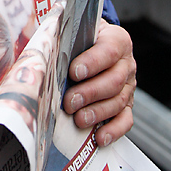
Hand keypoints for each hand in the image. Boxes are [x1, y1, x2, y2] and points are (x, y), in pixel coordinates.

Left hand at [63, 20, 135, 145]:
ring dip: (97, 112)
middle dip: (90, 93)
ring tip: (78, 119)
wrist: (92, 44)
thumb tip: (42, 52)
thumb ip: (63, 40)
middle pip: (114, 81)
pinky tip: (99, 137)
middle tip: (69, 102)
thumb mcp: (74, 33)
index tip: (73, 72)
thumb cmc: (78, 40)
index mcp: (116, 40)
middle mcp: (126, 64)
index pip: (108, 51)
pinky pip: (125, 120)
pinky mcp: (127, 105)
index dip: (92, 62)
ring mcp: (128, 86)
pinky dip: (114, 130)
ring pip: (118, 102)